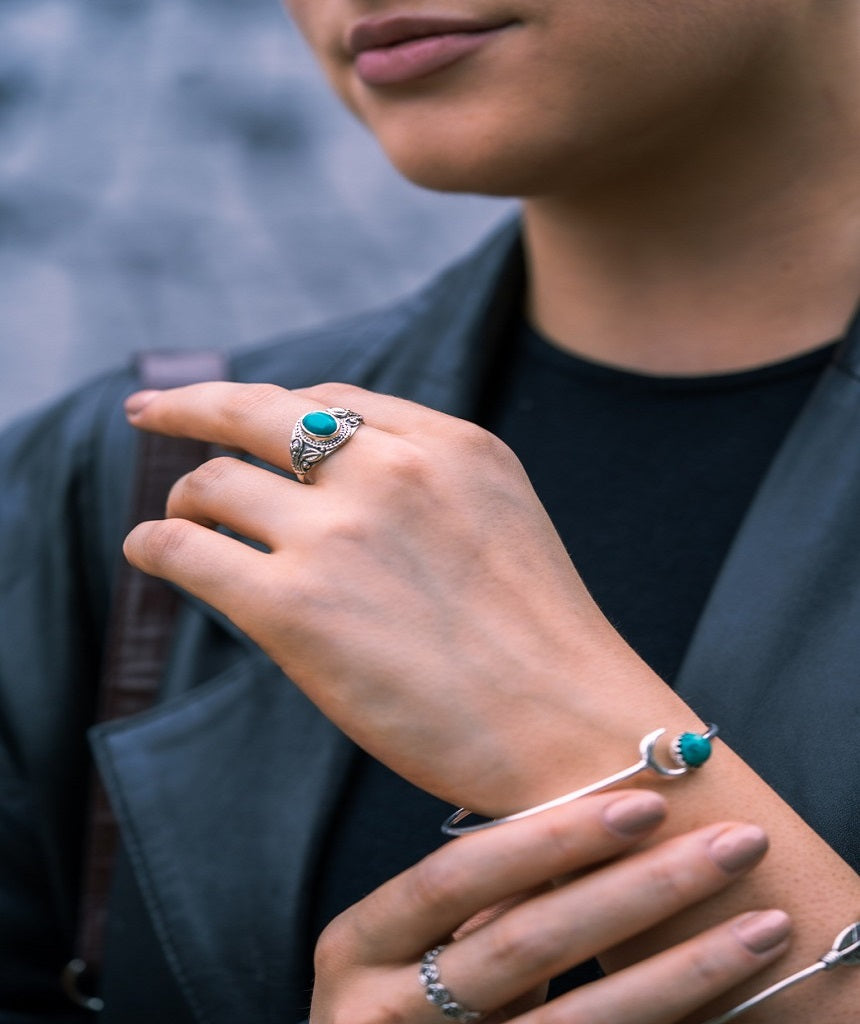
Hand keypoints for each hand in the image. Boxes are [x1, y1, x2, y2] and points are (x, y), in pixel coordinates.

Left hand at [124, 381, 686, 809]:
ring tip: (181, 522)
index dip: (271, 406)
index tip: (230, 411)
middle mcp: (391, 471)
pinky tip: (150, 551)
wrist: (570, 733)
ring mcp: (341, 535)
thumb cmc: (541, 645)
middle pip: (257, 411)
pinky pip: (186, 549)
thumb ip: (425, 483)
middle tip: (148, 411)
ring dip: (185, 499)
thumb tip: (326, 477)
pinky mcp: (294, 609)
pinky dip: (155, 543)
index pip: (331, 402)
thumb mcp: (499, 521)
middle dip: (191, 405)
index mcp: (449, 445)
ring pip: (215, 482)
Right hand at [309, 790, 787, 1023]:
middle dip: (635, 891)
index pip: (453, 880)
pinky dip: (663, 1023)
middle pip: (523, 946)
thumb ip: (479, 898)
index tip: (643, 803)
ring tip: (757, 926)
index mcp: (356, 948)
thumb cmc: (403, 999)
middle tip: (726, 846)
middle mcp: (379, 1015)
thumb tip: (586, 821)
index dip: (546, 840)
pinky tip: (720, 995)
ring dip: (678, 971)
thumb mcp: (413, 943)